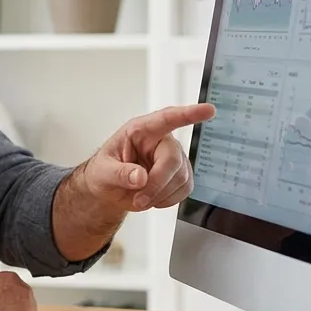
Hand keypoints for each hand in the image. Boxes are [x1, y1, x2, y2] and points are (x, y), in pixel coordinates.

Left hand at [84, 103, 215, 211]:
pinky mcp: (180, 175)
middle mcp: (160, 141)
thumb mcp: (102, 172)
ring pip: (181, 178)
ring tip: (140, 198)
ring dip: (160, 195)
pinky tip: (154, 198)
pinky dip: (168, 200)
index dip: (188, 114)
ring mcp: (173, 158)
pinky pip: (185, 189)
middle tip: (138, 199)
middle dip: (157, 184)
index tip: (208, 110)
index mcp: (140, 131)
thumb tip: (140, 177)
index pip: (167, 118)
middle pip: (173, 160)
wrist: (109, 190)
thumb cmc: (104, 172)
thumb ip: (119, 173)